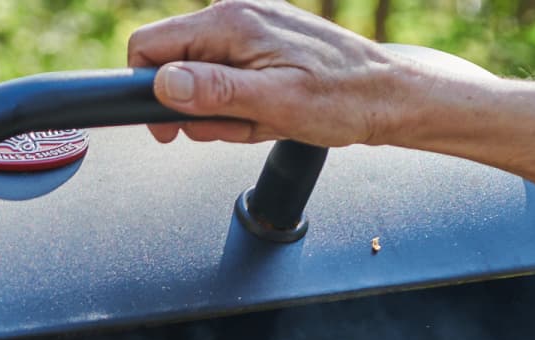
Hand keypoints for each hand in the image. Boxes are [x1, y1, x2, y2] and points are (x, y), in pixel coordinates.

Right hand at [127, 0, 421, 147]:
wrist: (385, 96)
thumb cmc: (340, 99)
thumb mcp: (273, 104)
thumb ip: (215, 92)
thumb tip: (166, 84)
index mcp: (231, 21)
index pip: (151, 46)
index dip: (149, 92)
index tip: (168, 129)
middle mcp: (236, 15)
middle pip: (176, 69)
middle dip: (198, 111)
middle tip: (239, 127)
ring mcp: (250, 30)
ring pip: (203, 83)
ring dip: (225, 116)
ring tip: (264, 121)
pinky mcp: (262, 48)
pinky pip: (230, 84)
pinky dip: (244, 109)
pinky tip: (271, 115)